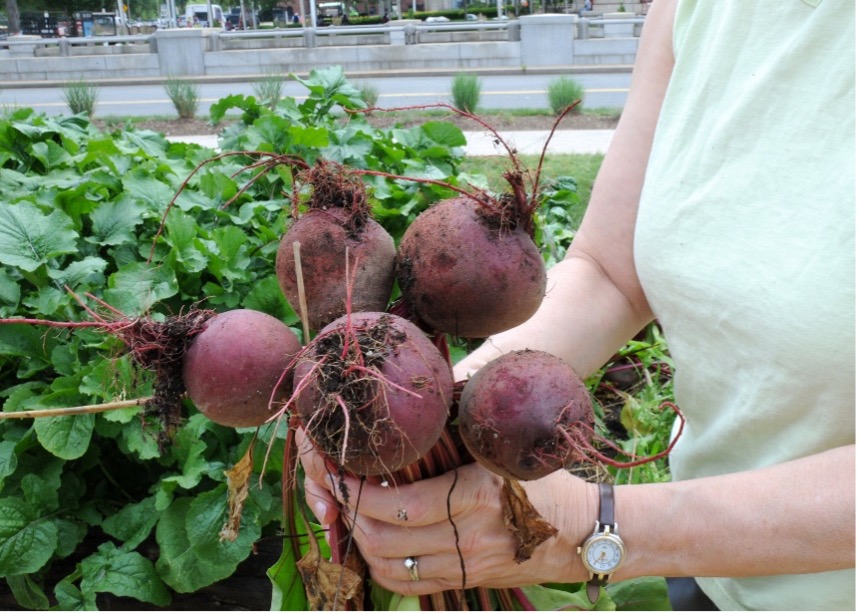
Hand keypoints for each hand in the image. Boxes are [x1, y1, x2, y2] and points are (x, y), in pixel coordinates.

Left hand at [299, 428, 596, 594]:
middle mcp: (469, 536)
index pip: (395, 504)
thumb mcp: (502, 445)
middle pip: (384, 538)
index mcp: (476, 495)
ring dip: (360, 541)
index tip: (335, 468)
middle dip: (347, 513)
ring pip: (390, 566)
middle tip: (331, 485)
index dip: (354, 491)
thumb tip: (408, 409)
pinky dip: (381, 565)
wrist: (585, 531)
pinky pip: (410, 584)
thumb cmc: (544, 476)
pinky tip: (373, 541)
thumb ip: (456, 430)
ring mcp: (467, 564)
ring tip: (348, 511)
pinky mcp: (467, 580)